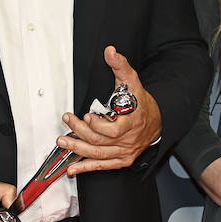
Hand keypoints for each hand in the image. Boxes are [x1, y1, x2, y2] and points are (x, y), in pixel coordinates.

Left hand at [63, 46, 162, 174]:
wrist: (158, 121)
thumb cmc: (142, 103)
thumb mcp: (132, 82)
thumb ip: (120, 66)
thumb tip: (110, 51)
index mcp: (132, 122)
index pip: (113, 130)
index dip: (97, 125)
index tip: (87, 116)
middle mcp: (128, 140)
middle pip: (100, 141)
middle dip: (80, 131)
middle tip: (67, 121)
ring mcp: (124, 152)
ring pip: (98, 154)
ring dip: (78, 149)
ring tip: (63, 141)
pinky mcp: (121, 160)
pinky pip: (102, 166)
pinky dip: (86, 168)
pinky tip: (72, 169)